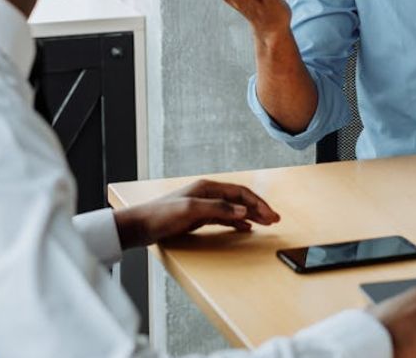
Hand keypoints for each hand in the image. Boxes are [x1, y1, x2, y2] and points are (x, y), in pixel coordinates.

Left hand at [113, 179, 279, 248]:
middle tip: (276, 220)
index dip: (258, 204)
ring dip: (251, 216)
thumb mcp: (191, 211)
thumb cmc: (161, 216)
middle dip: (259, 208)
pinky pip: (224, 218)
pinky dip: (237, 222)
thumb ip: (218, 209)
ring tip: (266, 224)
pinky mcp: (198, 217)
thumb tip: (243, 212)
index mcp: (207, 188)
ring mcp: (203, 205)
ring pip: (234, 209)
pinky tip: (246, 228)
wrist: (139, 226)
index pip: (240, 193)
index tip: (272, 216)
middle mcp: (208, 194)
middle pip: (240, 200)